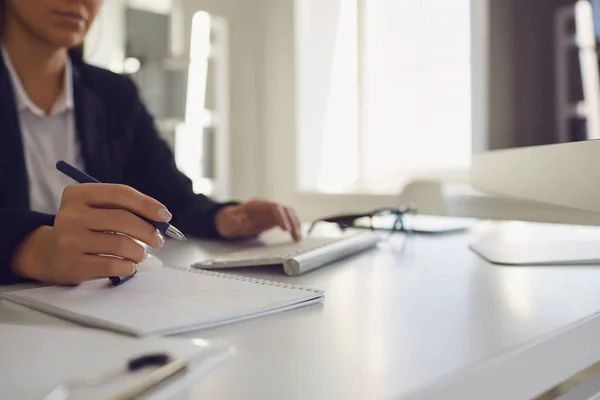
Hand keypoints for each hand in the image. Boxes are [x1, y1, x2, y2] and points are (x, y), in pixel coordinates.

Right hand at [11, 184, 169, 284]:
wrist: (50, 254)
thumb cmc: (85, 228)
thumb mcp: (97, 210)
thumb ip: (125, 209)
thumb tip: (162, 219)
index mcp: (79, 194)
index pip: (120, 194)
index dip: (147, 204)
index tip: (165, 216)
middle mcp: (71, 214)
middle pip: (122, 219)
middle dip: (148, 230)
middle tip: (158, 240)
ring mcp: (69, 240)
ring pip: (120, 243)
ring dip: (139, 251)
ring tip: (140, 254)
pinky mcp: (72, 264)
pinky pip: (111, 265)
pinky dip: (128, 266)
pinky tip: (129, 265)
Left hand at [215, 199, 301, 240]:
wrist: (230, 220)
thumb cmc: (229, 220)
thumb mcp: (228, 222)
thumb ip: (234, 221)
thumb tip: (243, 221)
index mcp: (257, 205)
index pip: (274, 207)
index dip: (282, 217)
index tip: (286, 229)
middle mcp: (267, 206)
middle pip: (285, 210)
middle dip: (292, 222)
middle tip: (295, 235)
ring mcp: (272, 212)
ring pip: (289, 214)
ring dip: (296, 225)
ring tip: (298, 238)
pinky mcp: (274, 219)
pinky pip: (288, 221)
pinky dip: (294, 227)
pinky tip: (296, 236)